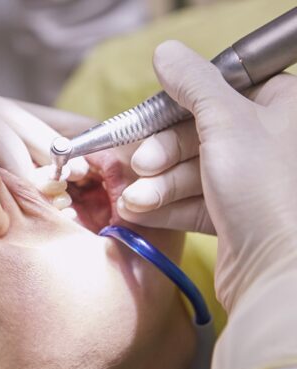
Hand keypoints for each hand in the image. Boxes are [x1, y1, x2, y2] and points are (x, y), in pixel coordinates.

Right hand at [118, 40, 296, 310]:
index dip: (178, 106)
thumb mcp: (225, 122)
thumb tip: (167, 52)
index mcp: (280, 108)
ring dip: (156, 186)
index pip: (217, 91)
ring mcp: (249, 183)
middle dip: (161, 154)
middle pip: (195, 134)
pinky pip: (190, 202)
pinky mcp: (233, 217)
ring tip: (134, 200)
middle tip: (140, 166)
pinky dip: (163, 207)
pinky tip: (137, 212)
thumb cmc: (265, 189)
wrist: (279, 271)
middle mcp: (266, 143)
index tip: (147, 118)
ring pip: (188, 172)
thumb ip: (193, 84)